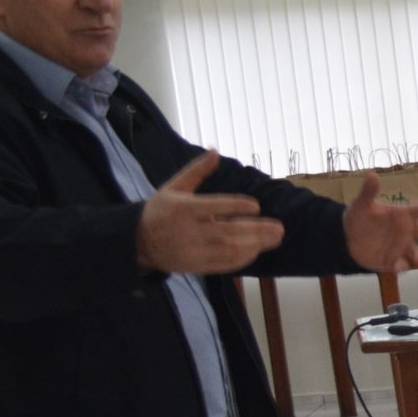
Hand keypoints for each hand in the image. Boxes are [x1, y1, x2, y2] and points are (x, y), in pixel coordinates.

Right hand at [136, 152, 286, 275]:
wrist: (138, 241)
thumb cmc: (160, 210)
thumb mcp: (174, 187)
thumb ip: (196, 171)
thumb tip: (214, 150)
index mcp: (185, 208)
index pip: (215, 206)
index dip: (237, 206)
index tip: (256, 206)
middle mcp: (190, 231)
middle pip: (228, 231)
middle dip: (256, 230)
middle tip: (279, 228)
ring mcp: (194, 251)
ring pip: (229, 250)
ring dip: (255, 245)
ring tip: (274, 238)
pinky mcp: (197, 266)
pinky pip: (224, 264)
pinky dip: (242, 258)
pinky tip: (257, 250)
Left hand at [341, 171, 417, 271]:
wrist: (347, 239)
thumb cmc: (357, 218)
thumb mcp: (361, 205)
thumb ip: (368, 192)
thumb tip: (372, 175)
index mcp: (402, 214)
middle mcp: (407, 231)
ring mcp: (402, 247)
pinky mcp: (394, 260)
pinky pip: (403, 265)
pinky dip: (402, 267)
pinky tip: (397, 267)